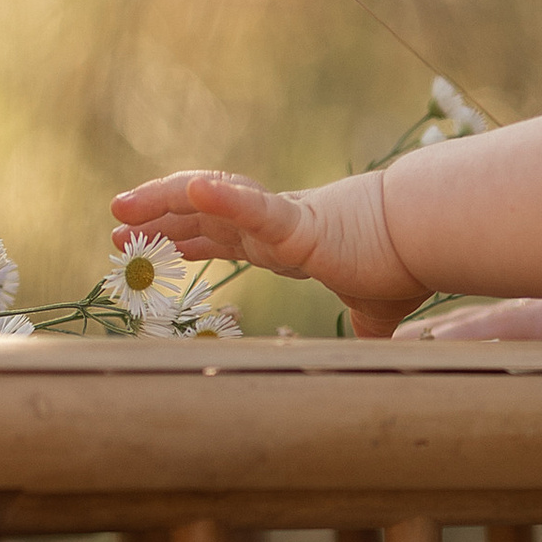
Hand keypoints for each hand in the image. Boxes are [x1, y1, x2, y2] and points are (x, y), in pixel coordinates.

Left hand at [110, 169, 425, 337]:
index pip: (220, 234)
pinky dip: (222, 197)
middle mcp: (274, 225)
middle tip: (114, 223)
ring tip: (122, 207)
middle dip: (155, 217)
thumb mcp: (374, 306)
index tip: (143, 243)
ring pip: (209, 201)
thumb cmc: (401, 265)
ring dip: (163, 202)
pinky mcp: (299, 223)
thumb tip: (377, 352)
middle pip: (199, 214)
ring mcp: (281, 220)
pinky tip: (191, 190)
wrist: (427, 242)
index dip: (180, 237)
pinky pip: (254, 206)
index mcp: (285, 241)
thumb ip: (366, 326)